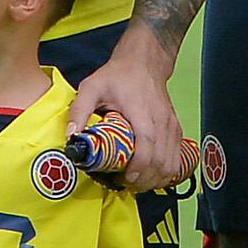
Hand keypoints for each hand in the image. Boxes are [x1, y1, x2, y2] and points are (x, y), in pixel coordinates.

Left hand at [67, 50, 187, 190]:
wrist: (144, 62)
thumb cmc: (117, 76)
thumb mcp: (91, 87)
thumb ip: (79, 110)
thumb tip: (71, 138)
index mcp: (142, 113)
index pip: (147, 148)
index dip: (138, 169)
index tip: (124, 179)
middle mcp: (162, 122)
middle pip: (162, 162)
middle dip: (145, 181)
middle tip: (125, 185)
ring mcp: (172, 127)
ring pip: (172, 164)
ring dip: (156, 180)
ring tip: (137, 183)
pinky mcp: (176, 129)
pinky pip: (176, 158)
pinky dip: (165, 172)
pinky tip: (150, 175)